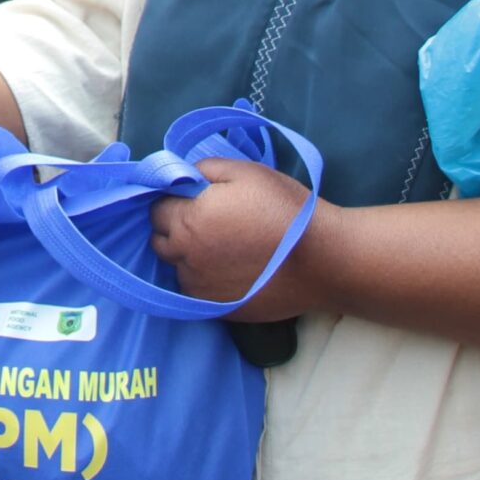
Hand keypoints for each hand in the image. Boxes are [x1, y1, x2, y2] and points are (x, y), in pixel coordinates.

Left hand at [150, 159, 332, 323]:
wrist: (323, 260)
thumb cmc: (284, 210)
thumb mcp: (246, 172)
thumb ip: (206, 169)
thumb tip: (185, 176)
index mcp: (189, 222)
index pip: (156, 211)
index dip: (172, 201)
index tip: (191, 199)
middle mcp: (187, 259)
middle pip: (161, 242)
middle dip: (174, 229)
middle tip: (204, 221)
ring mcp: (201, 289)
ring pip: (178, 269)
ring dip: (188, 257)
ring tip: (220, 246)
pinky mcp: (219, 310)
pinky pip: (198, 291)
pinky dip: (205, 279)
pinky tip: (230, 269)